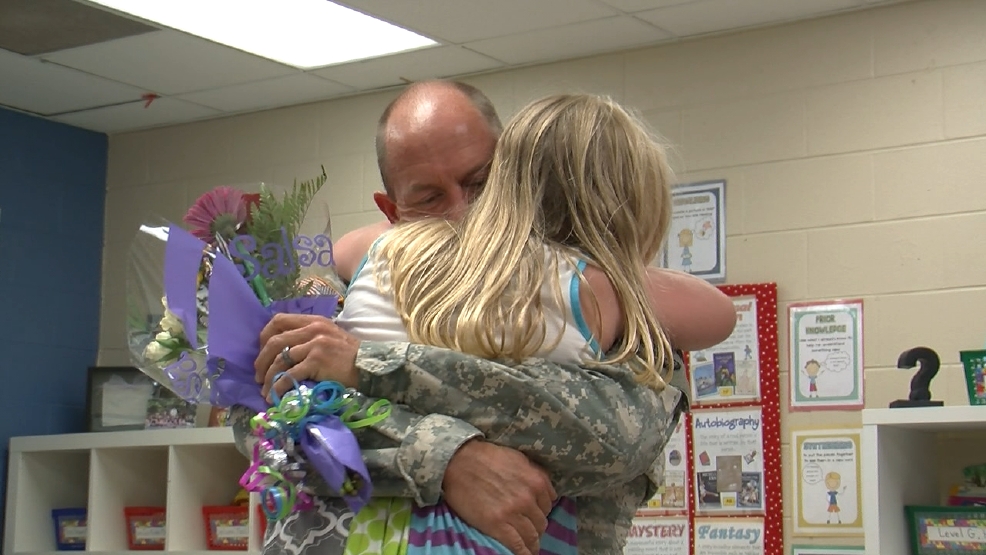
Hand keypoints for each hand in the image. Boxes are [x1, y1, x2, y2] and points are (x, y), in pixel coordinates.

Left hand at [254, 313, 359, 399]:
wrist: (368, 365)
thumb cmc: (349, 354)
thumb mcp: (329, 336)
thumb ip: (309, 336)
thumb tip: (284, 349)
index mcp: (313, 321)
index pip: (278, 320)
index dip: (264, 336)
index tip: (262, 352)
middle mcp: (312, 329)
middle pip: (274, 341)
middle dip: (261, 360)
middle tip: (258, 375)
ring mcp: (315, 344)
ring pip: (280, 359)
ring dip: (268, 377)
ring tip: (265, 390)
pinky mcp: (317, 361)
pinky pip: (290, 374)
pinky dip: (279, 386)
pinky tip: (275, 395)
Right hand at [443, 440, 555, 554]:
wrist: (458, 462)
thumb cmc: (485, 457)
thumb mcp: (517, 458)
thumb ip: (533, 473)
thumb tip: (543, 488)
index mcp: (536, 481)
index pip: (549, 504)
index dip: (541, 510)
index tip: (535, 514)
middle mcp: (528, 498)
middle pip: (541, 521)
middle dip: (537, 527)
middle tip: (529, 530)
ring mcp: (513, 513)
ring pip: (532, 535)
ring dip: (532, 542)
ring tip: (529, 546)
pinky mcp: (497, 526)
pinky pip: (518, 546)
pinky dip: (524, 553)